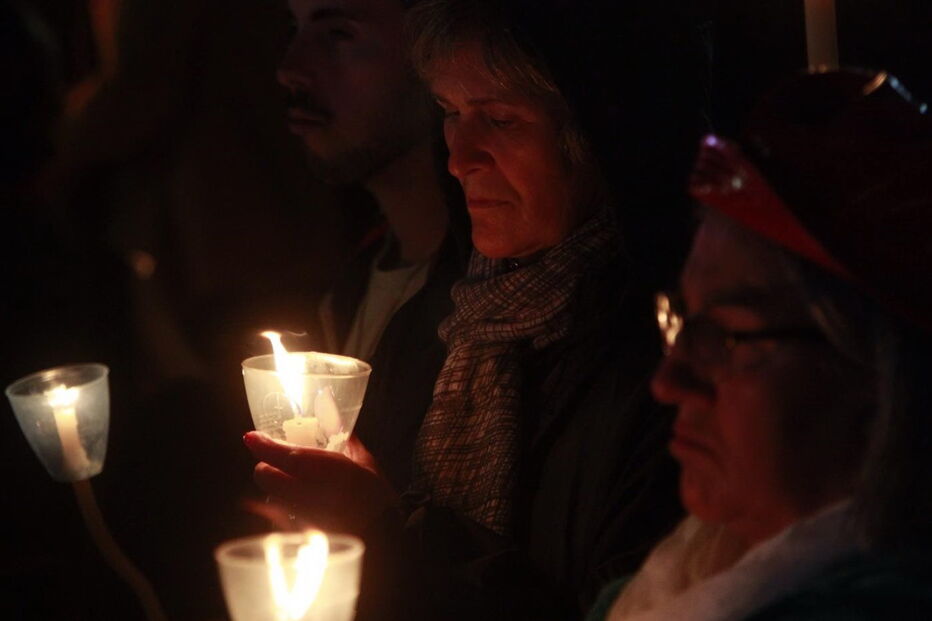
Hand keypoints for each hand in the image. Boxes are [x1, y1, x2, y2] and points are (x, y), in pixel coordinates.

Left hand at [243, 431, 397, 535]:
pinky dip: (284, 506)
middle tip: (278, 462)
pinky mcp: (297, 530)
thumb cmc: (377, 499)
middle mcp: (302, 490)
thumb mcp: (367, 464)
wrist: (380, 538)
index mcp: (320, 468)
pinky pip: (281, 513)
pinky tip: (303, 505)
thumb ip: (350, 444)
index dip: (260, 443)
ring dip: (275, 486)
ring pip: (270, 494)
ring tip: (294, 484)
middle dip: (267, 466)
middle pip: (264, 475)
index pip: (278, 454)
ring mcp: (296, 513)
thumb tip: (342, 428)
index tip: (251, 437)